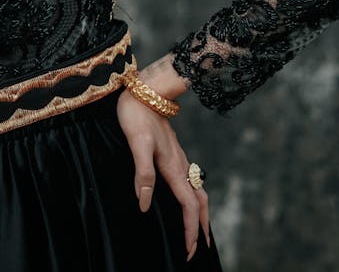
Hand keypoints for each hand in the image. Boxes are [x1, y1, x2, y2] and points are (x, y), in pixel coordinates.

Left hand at [116, 88, 209, 262]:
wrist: (144, 89)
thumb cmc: (137, 115)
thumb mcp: (136, 144)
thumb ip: (143, 174)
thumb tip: (146, 205)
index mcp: (173, 167)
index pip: (188, 206)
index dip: (190, 230)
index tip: (189, 250)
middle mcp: (180, 165)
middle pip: (199, 202)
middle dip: (201, 226)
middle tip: (198, 249)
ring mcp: (178, 158)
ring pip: (196, 191)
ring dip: (199, 213)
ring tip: (198, 230)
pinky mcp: (173, 152)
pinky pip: (189, 181)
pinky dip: (192, 198)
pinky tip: (184, 198)